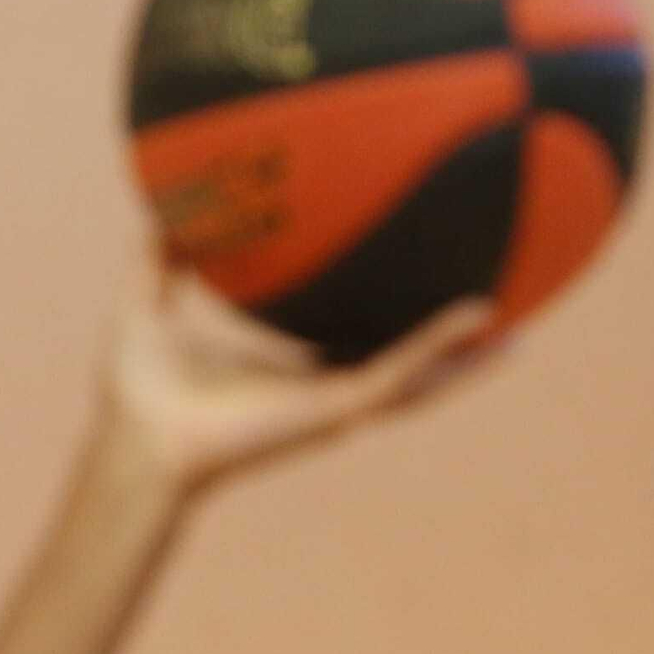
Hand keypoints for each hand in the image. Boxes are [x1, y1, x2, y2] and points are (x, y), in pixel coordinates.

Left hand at [95, 240, 500, 499]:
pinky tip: (480, 318)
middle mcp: (319, 391)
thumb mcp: (147, 304)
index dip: (383, 325)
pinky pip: (404, 373)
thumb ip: (157, 260)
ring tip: (519, 331)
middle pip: (402, 370)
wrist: (134, 444)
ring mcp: (334, 404)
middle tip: (493, 317)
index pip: (348, 347)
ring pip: (421, 381)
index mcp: (287, 373)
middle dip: (448, 352)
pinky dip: (445, 348)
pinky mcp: (338, 410)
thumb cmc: (136, 393)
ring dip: (469, 359)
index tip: (410, 295)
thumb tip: (159, 209)